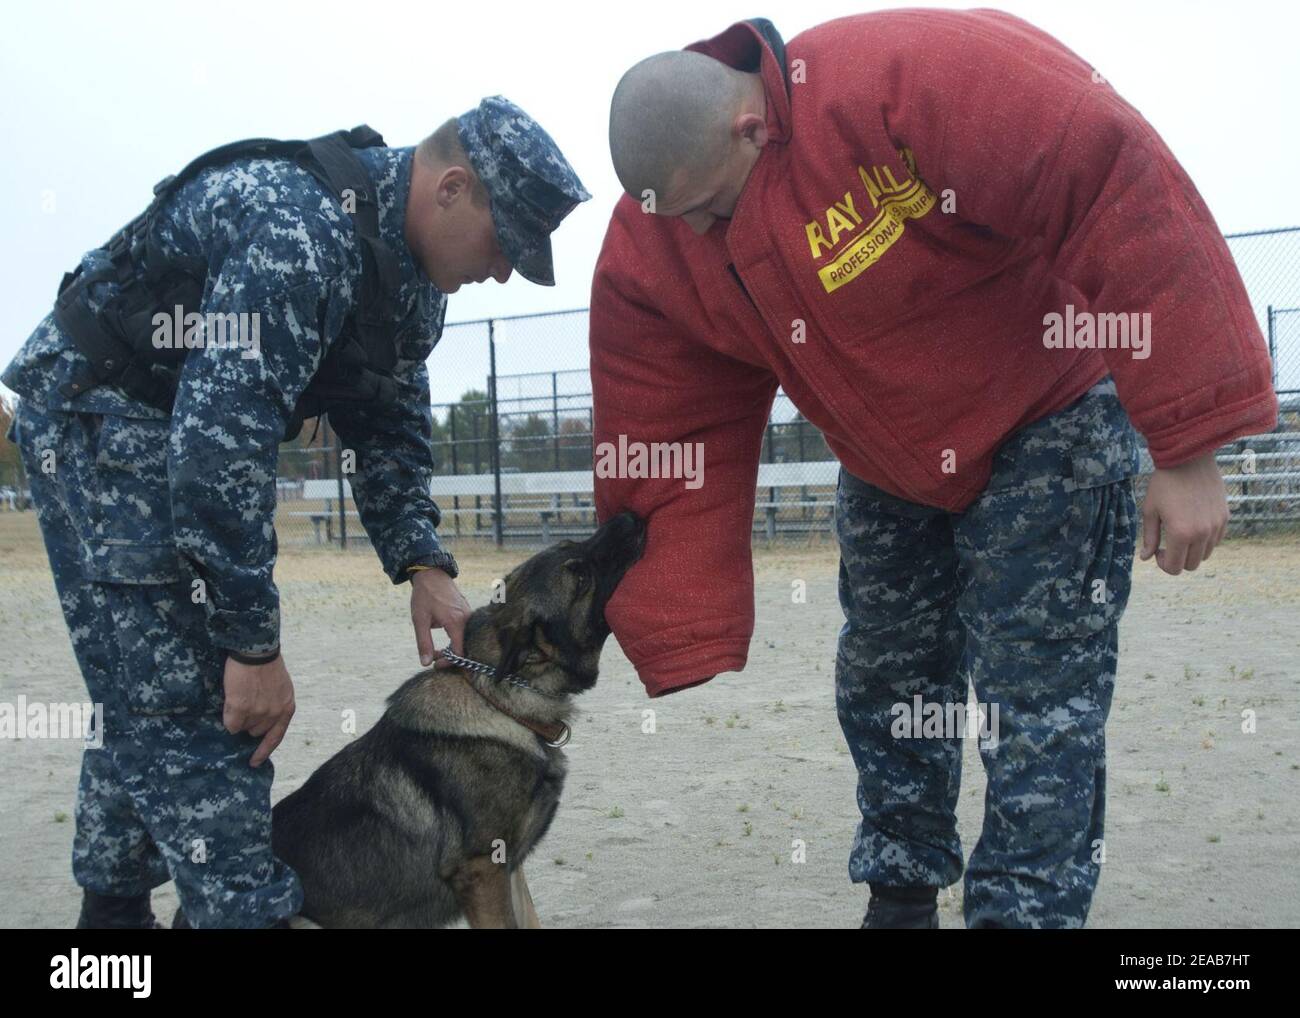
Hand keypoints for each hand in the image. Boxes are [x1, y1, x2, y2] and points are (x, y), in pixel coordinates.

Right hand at [223, 655, 294, 766]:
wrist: (256, 651)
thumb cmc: (267, 664)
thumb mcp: (281, 687)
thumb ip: (275, 704)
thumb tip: (262, 720)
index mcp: (287, 708)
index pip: (276, 737)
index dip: (264, 751)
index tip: (254, 762)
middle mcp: (274, 714)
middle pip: (256, 732)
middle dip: (249, 722)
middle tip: (245, 705)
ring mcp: (258, 712)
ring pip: (241, 728)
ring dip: (238, 718)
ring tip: (239, 697)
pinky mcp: (240, 708)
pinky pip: (230, 723)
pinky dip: (228, 716)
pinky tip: (230, 700)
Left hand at [410, 567, 471, 666]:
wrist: (432, 573)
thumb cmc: (425, 596)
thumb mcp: (420, 620)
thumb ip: (424, 643)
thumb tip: (425, 663)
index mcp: (456, 622)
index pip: (459, 652)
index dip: (449, 662)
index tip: (435, 664)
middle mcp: (467, 619)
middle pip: (464, 647)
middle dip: (449, 657)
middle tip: (433, 658)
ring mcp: (469, 615)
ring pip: (465, 640)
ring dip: (452, 648)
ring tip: (435, 649)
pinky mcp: (467, 612)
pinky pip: (465, 631)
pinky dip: (455, 639)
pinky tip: (443, 638)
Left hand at [1139, 452, 1228, 574]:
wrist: (1189, 459)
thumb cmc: (1165, 483)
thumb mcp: (1150, 510)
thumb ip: (1150, 537)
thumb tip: (1146, 558)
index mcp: (1181, 534)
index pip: (1175, 568)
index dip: (1164, 564)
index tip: (1158, 551)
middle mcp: (1202, 534)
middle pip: (1192, 564)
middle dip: (1178, 559)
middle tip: (1168, 544)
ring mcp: (1216, 526)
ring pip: (1206, 554)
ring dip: (1192, 550)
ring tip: (1181, 533)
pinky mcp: (1225, 517)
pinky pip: (1216, 540)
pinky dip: (1205, 541)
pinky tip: (1194, 525)